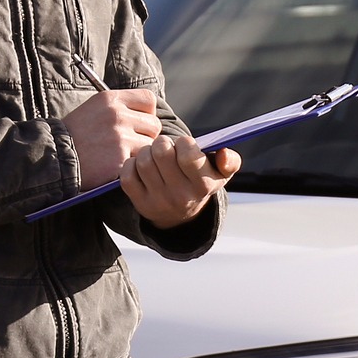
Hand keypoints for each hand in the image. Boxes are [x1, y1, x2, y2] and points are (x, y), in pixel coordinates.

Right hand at [62, 87, 165, 191]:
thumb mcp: (93, 109)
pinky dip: (131, 166)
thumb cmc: (75, 134)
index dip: (147, 113)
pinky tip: (115, 165)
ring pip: (149, 146)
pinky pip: (139, 162)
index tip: (137, 122)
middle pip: (154, 124)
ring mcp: (120, 138)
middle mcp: (117, 115)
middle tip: (129, 144)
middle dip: (145, 135)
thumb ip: (119, 107)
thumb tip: (147, 112)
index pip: (149, 100)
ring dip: (139, 152)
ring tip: (120, 155)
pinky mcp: (120, 159)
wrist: (54, 157)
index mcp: (110, 99)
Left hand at [122, 133, 240, 228]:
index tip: (185, 145)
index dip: (184, 142)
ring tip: (154, 155)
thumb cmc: (200, 182)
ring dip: (146, 151)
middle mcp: (181, 196)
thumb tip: (224, 155)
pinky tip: (141, 166)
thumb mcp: (220, 174)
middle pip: (161, 153)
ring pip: (143, 161)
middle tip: (166, 146)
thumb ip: (230, 161)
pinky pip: (127, 174)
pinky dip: (131, 164)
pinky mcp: (139, 202)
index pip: (188, 156)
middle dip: (162, 142)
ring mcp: (158, 201)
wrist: (180, 214)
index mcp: (203, 186)